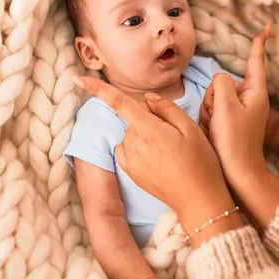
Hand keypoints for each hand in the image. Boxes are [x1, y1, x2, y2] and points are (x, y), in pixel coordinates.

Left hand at [72, 78, 235, 228]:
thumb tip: (147, 98)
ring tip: (171, 149)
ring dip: (146, 133)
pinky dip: (140, 147)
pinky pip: (128, 148)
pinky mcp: (130, 171)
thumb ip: (166, 108)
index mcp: (148, 129)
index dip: (98, 89)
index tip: (78, 79)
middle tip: (176, 134)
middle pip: (135, 117)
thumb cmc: (200, 162)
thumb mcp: (191, 128)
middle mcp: (133, 144)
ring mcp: (130, 159)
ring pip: (133, 133)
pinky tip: (159, 157)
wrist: (198, 200)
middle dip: (150, 117)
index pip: (119, 103)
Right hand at [202, 24, 270, 182]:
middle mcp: (250, 98)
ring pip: (214, 95)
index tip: (268, 24)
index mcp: (256, 92)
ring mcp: (239, 109)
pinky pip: (212, 108)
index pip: (256, 60)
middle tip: (219, 116)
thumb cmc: (234, 141)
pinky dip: (209, 118)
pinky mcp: (230, 119)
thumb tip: (221, 79)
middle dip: (214, 95)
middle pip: (223, 80)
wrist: (237, 173)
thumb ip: (222, 83)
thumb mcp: (226, 106)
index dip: (259, 41)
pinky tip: (215, 131)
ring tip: (218, 126)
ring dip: (210, 109)